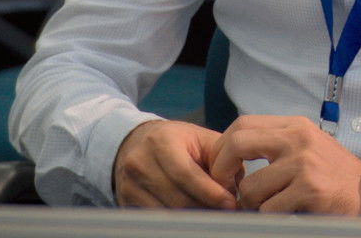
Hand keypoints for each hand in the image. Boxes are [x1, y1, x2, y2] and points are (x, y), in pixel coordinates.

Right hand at [112, 119, 237, 209]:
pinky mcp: (125, 202)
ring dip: (194, 218)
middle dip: (206, 208)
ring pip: (168, 213)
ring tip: (210, 212)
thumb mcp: (200, 139)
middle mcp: (140, 163)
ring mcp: (129, 185)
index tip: (230, 203)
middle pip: (178, 199)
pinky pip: (156, 220)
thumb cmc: (175, 141)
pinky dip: (177, 221)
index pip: (187, 174)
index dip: (211, 193)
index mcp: (161, 142)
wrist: (135, 143)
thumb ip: (220, 159)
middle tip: (224, 212)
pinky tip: (191, 216)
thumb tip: (234, 188)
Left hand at [209, 115, 360, 215]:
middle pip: (238, 144)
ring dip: (251, 204)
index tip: (220, 166)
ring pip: (251, 187)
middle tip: (226, 189)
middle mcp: (298, 139)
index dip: (222, 146)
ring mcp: (304, 164)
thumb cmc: (334, 173)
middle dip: (222, 170)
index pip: (243, 123)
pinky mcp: (309, 190)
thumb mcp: (308, 145)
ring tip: (264, 206)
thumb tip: (233, 152)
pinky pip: (269, 209)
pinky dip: (269, 216)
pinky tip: (283, 213)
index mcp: (295, 125)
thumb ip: (277, 143)